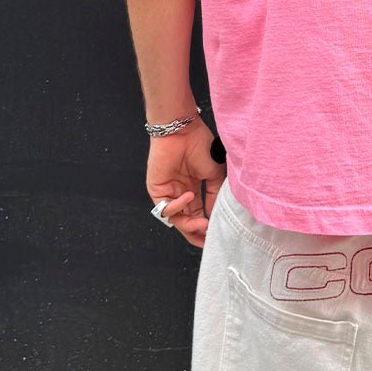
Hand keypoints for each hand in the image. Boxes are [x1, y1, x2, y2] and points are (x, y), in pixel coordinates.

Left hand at [146, 120, 225, 247]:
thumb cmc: (200, 146)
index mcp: (193, 190)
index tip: (214, 237)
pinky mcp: (156, 190)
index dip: (204, 228)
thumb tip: (214, 216)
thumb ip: (213, 196)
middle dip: (195, 233)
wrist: (183, 131)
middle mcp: (180, 194)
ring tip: (202, 222)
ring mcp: (168, 193)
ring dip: (189, 224)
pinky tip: (189, 196)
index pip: (197, 215)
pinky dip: (177, 206)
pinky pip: (164, 208)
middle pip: (185, 222)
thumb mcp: (214, 174)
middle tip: (206, 238)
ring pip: (176, 219)